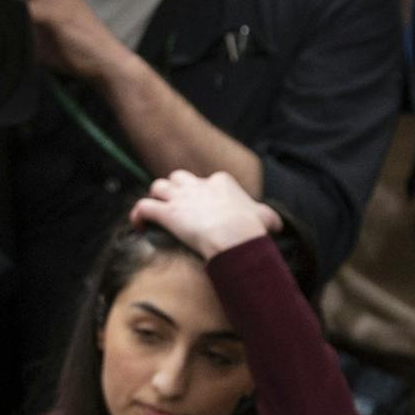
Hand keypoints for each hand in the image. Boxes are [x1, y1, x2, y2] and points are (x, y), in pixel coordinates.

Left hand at [129, 169, 280, 258]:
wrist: (235, 237)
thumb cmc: (251, 229)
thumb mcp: (266, 217)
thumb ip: (268, 216)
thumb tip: (276, 223)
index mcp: (221, 182)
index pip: (207, 181)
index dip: (202, 193)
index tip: (205, 208)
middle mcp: (198, 185)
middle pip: (178, 178)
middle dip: (176, 190)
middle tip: (177, 207)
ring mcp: (180, 198)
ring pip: (158, 186)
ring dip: (156, 198)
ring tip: (156, 212)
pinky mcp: (167, 213)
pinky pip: (143, 207)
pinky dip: (138, 215)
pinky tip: (138, 225)